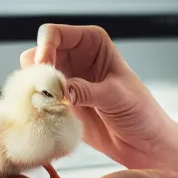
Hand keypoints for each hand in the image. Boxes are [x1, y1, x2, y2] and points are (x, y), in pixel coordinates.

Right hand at [23, 24, 177, 177]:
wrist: (144, 143)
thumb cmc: (141, 112)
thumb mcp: (117, 97)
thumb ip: (87, 91)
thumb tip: (60, 90)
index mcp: (92, 42)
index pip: (54, 33)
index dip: (45, 48)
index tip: (46, 70)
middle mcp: (75, 57)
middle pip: (37, 54)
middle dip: (35, 72)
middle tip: (43, 93)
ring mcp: (65, 80)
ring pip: (33, 77)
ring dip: (33, 91)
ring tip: (47, 107)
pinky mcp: (60, 103)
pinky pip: (36, 100)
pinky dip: (35, 107)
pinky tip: (47, 119)